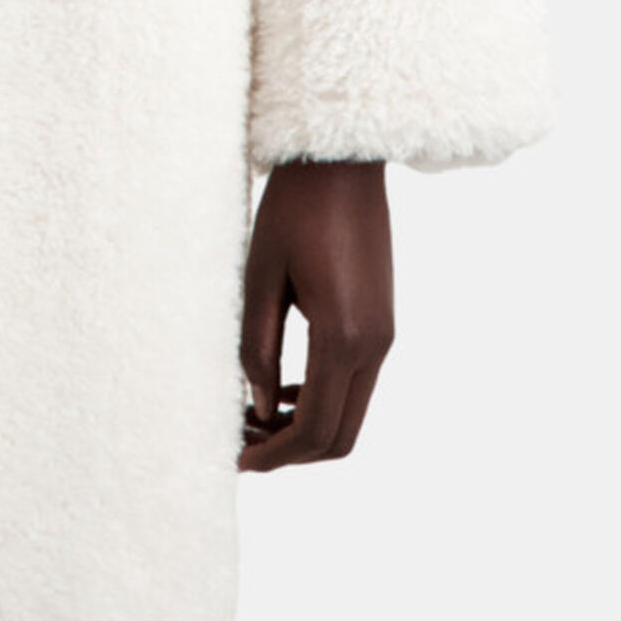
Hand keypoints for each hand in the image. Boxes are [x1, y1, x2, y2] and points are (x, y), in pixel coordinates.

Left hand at [238, 159, 393, 471]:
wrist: (342, 160)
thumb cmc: (293, 208)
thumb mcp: (259, 277)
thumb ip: (257, 349)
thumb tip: (258, 411)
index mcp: (344, 336)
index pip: (316, 429)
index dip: (276, 456)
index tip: (236, 460)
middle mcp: (375, 344)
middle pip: (341, 436)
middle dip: (291, 452)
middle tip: (241, 444)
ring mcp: (384, 334)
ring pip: (350, 413)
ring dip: (305, 427)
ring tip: (252, 418)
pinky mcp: (381, 322)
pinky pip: (355, 383)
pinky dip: (320, 399)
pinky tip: (280, 389)